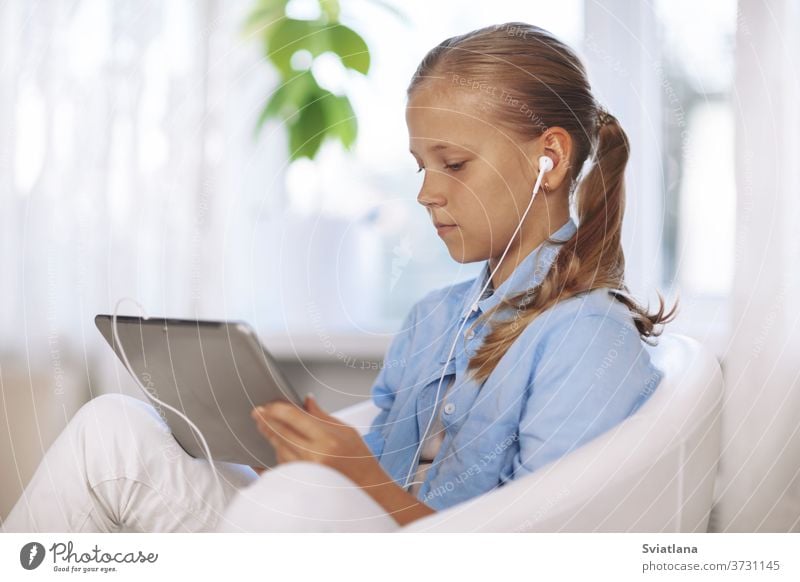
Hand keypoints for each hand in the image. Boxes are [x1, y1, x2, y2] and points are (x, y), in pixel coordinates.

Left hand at [250, 395, 379, 483]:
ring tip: (267, 428)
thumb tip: (306, 400)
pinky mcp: (301, 483)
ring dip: (271, 438)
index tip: (268, 405)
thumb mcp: (345, 430)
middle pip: (280, 433)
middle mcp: (314, 456)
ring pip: (278, 450)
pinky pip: (280, 466)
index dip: (276, 409)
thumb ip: (321, 415)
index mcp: (326, 439)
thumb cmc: (359, 459)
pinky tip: (271, 449)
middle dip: (266, 421)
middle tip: (257, 414)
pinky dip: (275, 455)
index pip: (293, 417)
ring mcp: (306, 472)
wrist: (367, 487)